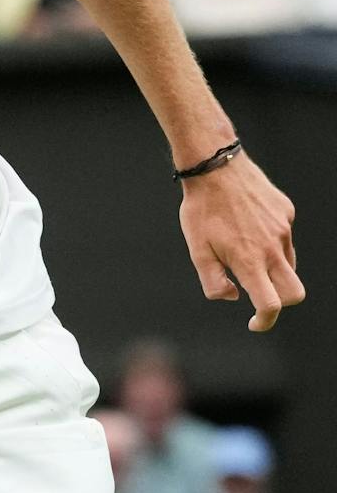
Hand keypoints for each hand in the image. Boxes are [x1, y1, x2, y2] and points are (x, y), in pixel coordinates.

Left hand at [178, 154, 302, 331]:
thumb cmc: (201, 213)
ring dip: (272, 271)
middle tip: (257, 297)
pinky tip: (247, 228)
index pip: (271, 304)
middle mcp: (273, 247)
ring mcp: (283, 229)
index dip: (265, 321)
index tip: (254, 323)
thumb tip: (235, 297)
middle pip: (294, 291)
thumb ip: (214, 283)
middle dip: (280, 302)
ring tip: (241, 253)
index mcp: (250, 261)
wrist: (216, 169)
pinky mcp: (286, 214)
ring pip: (289, 264)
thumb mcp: (198, 252)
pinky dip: (270, 245)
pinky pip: (284, 238)